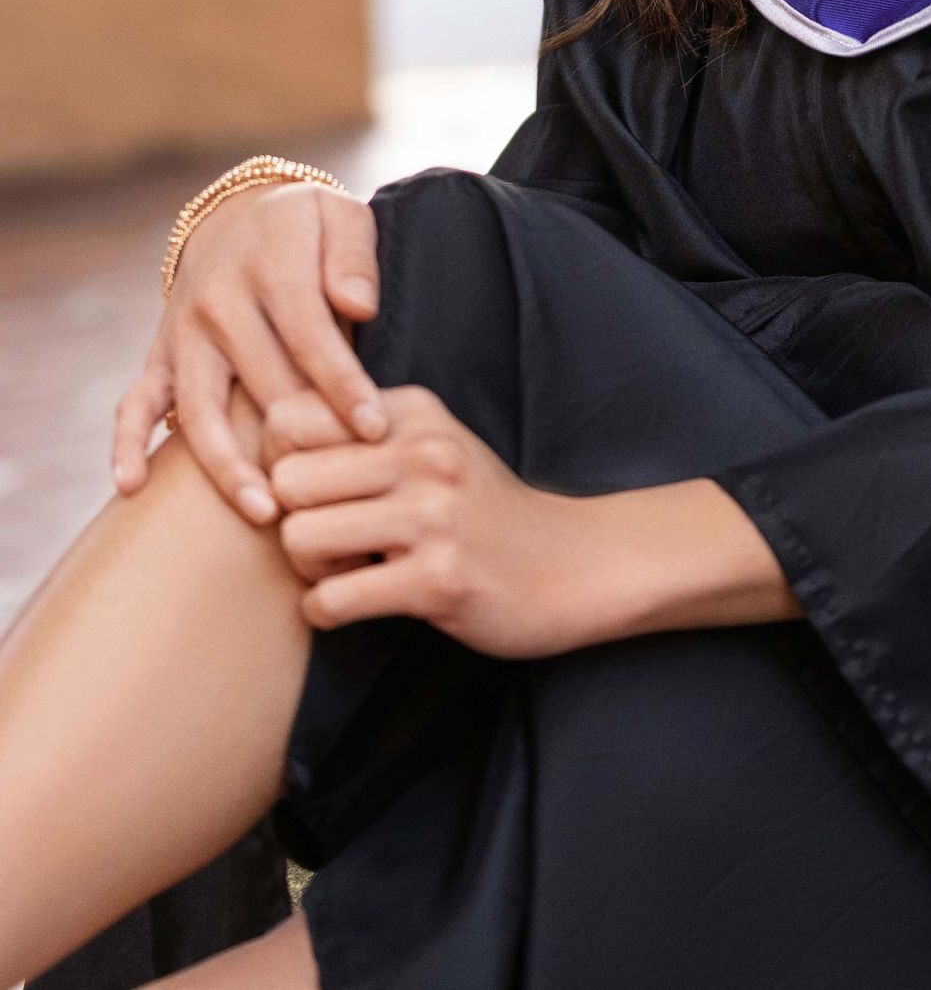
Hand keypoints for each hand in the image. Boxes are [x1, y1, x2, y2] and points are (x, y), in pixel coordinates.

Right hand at [112, 182, 386, 524]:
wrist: (236, 216)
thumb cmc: (304, 228)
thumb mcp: (339, 216)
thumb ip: (353, 257)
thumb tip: (359, 307)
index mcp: (270, 264)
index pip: (309, 334)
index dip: (342, 384)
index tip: (373, 429)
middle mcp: (219, 302)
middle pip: (260, 380)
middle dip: (299, 437)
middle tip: (339, 486)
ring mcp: (184, 333)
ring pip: (200, 408)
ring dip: (229, 466)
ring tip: (266, 513)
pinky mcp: (159, 357)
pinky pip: (134, 404)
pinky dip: (126, 444)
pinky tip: (134, 486)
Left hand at [269, 386, 798, 656]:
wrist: (572, 564)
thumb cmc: (482, 509)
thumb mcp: (433, 445)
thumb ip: (364, 432)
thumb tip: (266, 436)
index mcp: (414, 413)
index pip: (292, 414)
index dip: (279, 460)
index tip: (310, 493)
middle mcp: (425, 453)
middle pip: (286, 479)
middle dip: (288, 520)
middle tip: (325, 541)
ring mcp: (434, 516)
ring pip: (301, 537)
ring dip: (309, 569)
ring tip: (345, 572)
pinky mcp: (439, 579)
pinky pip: (333, 599)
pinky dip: (326, 611)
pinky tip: (356, 605)